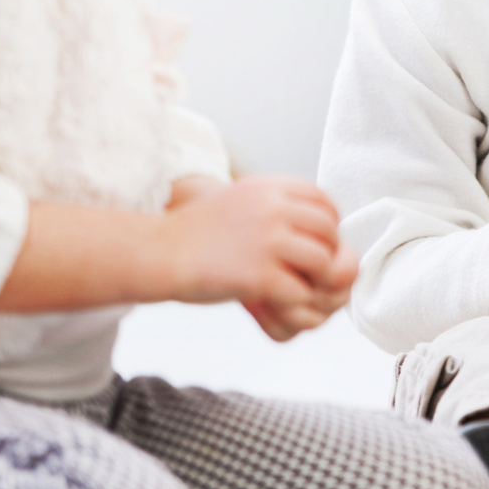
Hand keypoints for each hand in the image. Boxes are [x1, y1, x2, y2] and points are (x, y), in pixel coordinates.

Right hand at [160, 175, 356, 341]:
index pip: (323, 200)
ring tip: (297, 283)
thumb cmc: (200, 231)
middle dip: (327, 250)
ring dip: (315, 277)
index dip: (328, 221)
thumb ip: (279, 203)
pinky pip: (300, 291)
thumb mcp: (242, 199)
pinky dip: (294, 299)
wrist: (159, 252)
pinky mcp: (259, 276)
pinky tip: (277, 299)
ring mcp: (267, 242)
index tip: (318, 238)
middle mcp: (272, 210)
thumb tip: (324, 220)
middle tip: (310, 267)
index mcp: (269, 188)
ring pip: (323, 261)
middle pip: (328, 230)